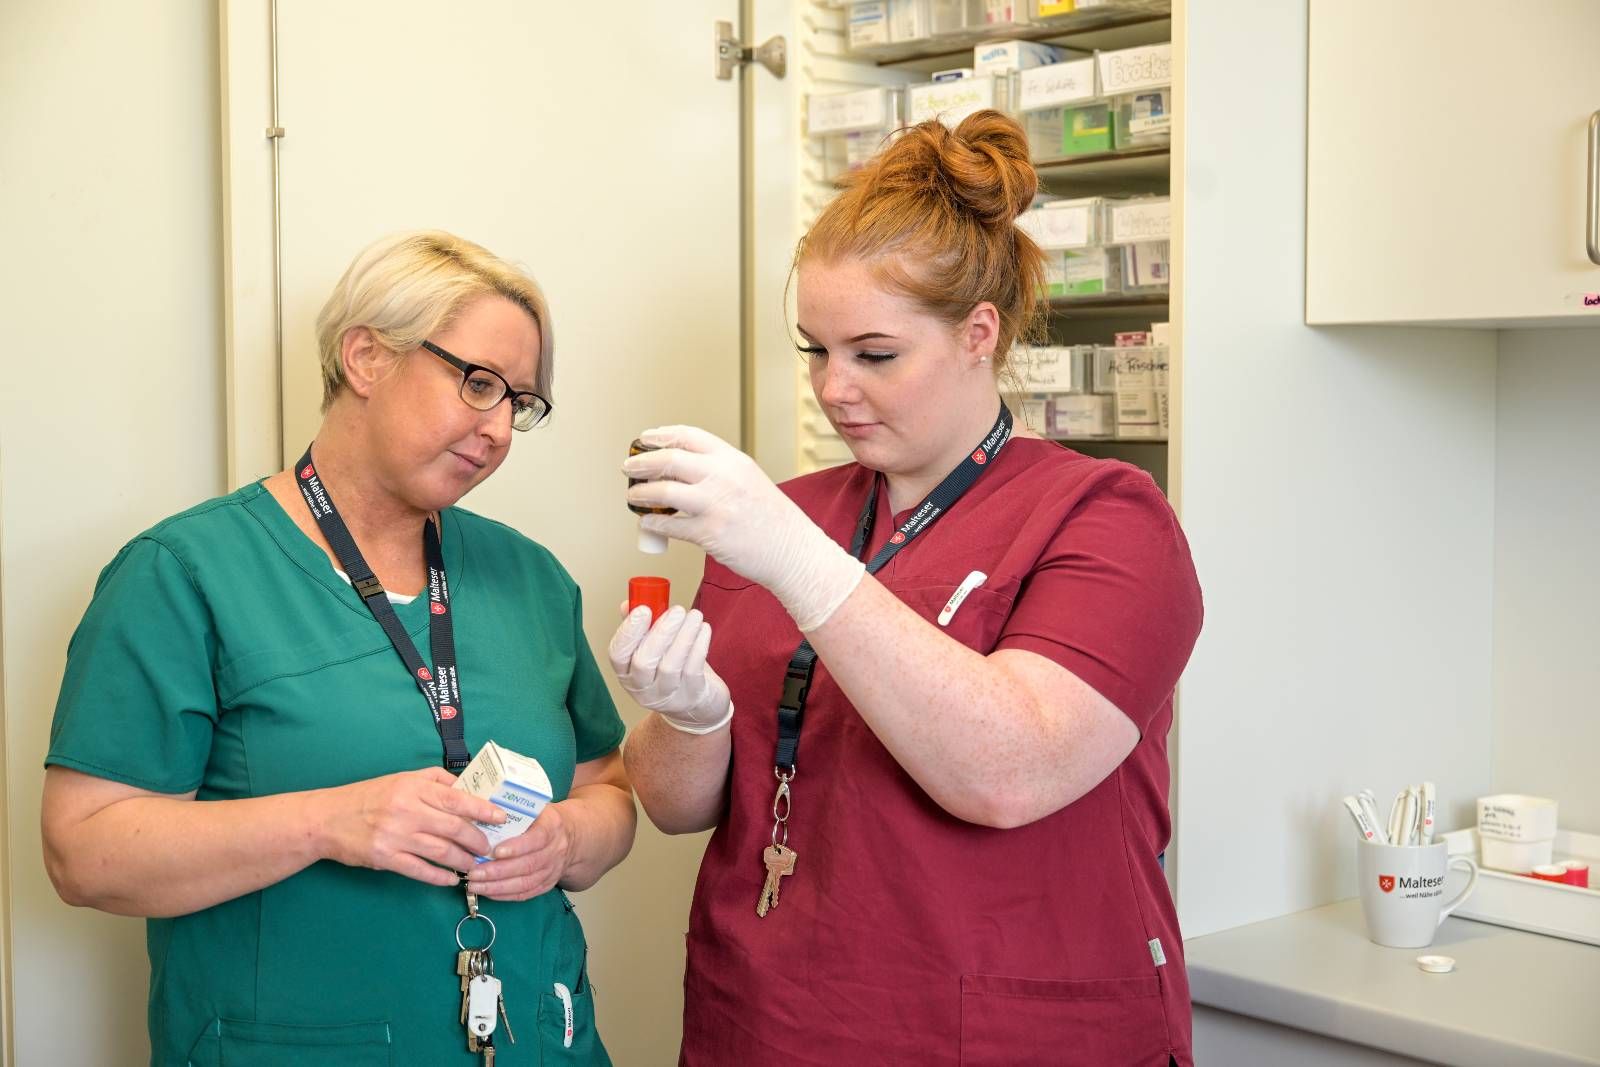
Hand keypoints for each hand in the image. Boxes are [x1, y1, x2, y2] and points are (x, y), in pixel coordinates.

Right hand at [317, 767, 504, 886]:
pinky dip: (439, 877)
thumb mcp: (403, 779)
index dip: (483, 810)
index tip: (501, 818)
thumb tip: (471, 790)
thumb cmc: (370, 796)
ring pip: (441, 851)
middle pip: (454, 828)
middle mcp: (407, 810)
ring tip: (475, 865)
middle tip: (489, 848)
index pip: (458, 799)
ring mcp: (395, 836)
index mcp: (413, 788)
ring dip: (463, 861)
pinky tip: (451, 879)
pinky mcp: (385, 858)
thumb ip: (437, 782)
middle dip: (478, 840)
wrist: (328, 819)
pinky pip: (420, 870)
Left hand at [467, 801, 573, 900]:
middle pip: (528, 865)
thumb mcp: (535, 808)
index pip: (537, 838)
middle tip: (474, 873)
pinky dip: (505, 895)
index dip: (517, 847)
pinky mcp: (547, 884)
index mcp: (552, 826)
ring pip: (525, 883)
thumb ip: (514, 811)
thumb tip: (482, 814)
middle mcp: (555, 850)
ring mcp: (552, 870)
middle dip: (498, 871)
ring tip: (474, 885)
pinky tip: (487, 892)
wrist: (571, 836)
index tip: (495, 851)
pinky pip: (525, 894)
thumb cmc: (542, 819)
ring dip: (497, 886)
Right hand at [608, 605, 732, 733]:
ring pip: (670, 665)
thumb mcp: (652, 649)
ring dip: (684, 636)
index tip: (643, 609)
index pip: (617, 654)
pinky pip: (693, 669)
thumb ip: (640, 627)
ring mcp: (666, 696)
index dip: (628, 631)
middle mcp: (642, 689)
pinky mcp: (690, 696)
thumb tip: (630, 603)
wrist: (697, 704)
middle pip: (643, 662)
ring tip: (694, 615)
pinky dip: (699, 645)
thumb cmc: (673, 669)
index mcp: (626, 673)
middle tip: (677, 610)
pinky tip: (704, 629)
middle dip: (661, 632)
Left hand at [623, 426, 863, 629]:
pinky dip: (653, 523)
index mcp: (734, 460)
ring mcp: (716, 504)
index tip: (645, 439)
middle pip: (670, 459)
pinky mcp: (710, 533)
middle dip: (642, 462)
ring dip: (641, 493)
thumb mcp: (749, 481)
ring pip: (664, 491)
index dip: (661, 435)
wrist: (792, 550)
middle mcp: (724, 477)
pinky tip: (648, 522)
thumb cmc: (773, 520)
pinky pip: (670, 524)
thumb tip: (680, 472)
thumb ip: (719, 472)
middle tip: (629, 467)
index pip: (689, 436)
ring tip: (633, 496)